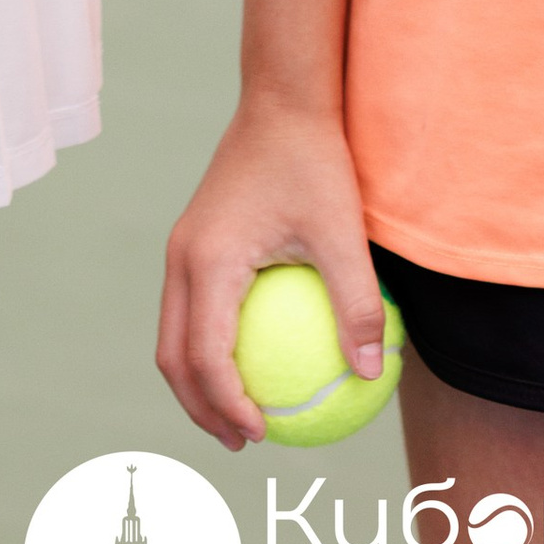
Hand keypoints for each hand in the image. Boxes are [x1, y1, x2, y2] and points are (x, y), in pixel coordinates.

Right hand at [157, 96, 387, 448]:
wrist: (281, 101)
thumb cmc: (314, 163)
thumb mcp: (343, 234)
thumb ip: (357, 304)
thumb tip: (371, 373)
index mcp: (209, 261)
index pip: (206, 354)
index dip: (228, 405)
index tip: (263, 435)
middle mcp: (183, 257)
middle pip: (172, 353)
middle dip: (200, 407)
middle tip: (244, 442)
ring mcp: (182, 248)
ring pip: (173, 333)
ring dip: (198, 380)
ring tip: (241, 414)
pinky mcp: (194, 241)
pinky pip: (191, 309)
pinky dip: (208, 347)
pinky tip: (254, 359)